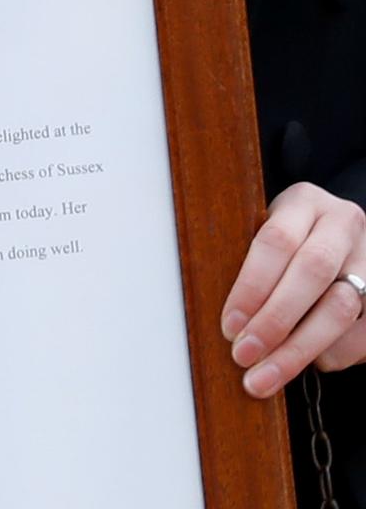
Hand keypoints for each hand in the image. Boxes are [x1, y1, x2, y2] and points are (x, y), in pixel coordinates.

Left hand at [222, 182, 365, 397]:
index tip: (230, 325)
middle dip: (275, 320)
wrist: (332, 239)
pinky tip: (307, 365)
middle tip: (243, 355)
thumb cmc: (279, 247)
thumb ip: (245, 266)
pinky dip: (332, 355)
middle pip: (313, 271)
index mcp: (303, 202)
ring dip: (299, 349)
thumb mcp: (258, 236)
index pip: (276, 240)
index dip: (251, 286)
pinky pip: (364, 333)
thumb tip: (226, 321)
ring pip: (342, 307)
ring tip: (264, 376)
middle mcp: (343, 224)